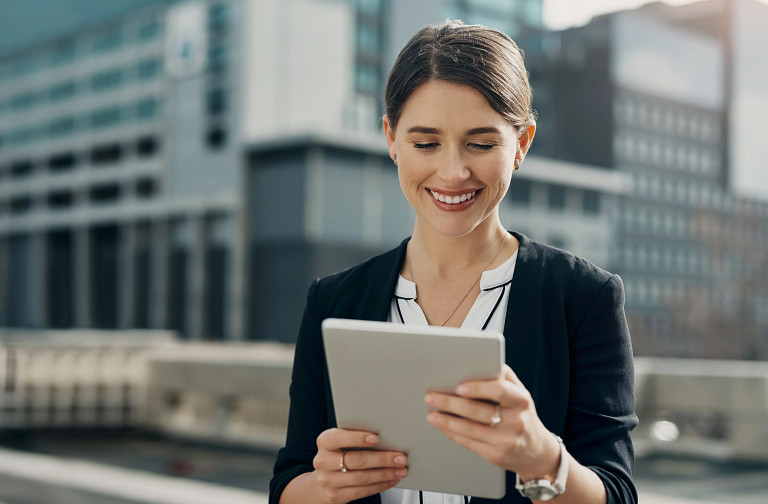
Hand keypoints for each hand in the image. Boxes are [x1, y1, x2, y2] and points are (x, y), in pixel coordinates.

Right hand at [312, 428, 408, 503]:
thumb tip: (386, 436)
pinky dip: (380, 485)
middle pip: (356, 460)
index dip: (357, 438)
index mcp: (325, 442)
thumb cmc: (337, 455)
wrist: (323, 479)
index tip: (376, 438)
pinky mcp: (335, 495)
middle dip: (381, 459)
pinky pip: (361, 491)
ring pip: (362, 477)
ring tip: (400, 470)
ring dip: (385, 474)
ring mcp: (328, 480)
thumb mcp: (340, 442)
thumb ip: (355, 438)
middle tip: (400, 457)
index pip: (338, 438)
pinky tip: (390, 480)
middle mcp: (323, 461)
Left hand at [424, 364, 559, 480]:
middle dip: (451, 403)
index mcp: (521, 400)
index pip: (500, 390)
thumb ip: (502, 376)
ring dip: (446, 420)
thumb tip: (479, 361)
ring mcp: (506, 441)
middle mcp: (516, 421)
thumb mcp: (520, 393)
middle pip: (479, 411)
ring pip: (470, 429)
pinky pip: (469, 443)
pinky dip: (452, 433)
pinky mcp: (495, 456)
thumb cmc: (521, 415)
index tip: (459, 386)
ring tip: (431, 413)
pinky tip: (442, 425)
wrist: (537, 451)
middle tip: (431, 396)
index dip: (479, 388)